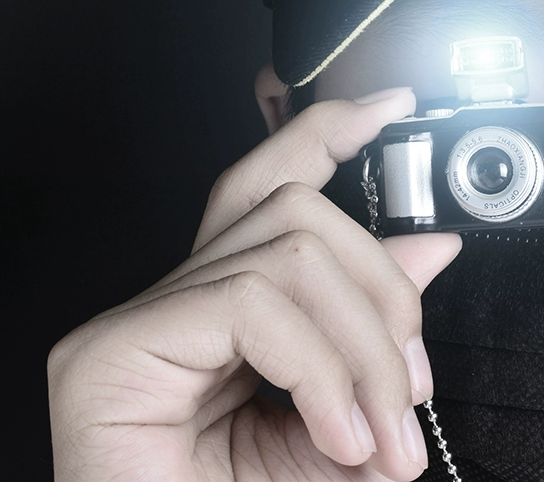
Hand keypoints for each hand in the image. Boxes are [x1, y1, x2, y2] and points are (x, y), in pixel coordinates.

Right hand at [48, 88, 460, 480]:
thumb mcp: (337, 419)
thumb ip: (373, 337)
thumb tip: (431, 249)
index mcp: (219, 306)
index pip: (269, 186)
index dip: (325, 132)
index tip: (390, 106)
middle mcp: (172, 297)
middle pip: (292, 207)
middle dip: (381, 285)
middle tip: (410, 389)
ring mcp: (135, 317)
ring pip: (286, 248)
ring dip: (362, 345)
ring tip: (380, 438)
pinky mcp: (112, 350)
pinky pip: (250, 303)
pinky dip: (318, 369)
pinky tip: (336, 436)